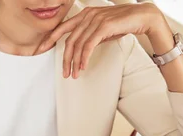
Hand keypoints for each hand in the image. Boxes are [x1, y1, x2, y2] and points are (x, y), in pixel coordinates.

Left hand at [37, 3, 164, 78]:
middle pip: (69, 40)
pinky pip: (88, 46)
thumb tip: (83, 49)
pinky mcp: (103, 27)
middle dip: (64, 58)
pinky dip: (83, 58)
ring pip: (78, 45)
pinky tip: (82, 67)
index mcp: (85, 14)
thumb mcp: (103, 30)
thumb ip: (91, 36)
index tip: (41, 50)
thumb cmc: (124, 23)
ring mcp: (95, 20)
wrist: (142, 17)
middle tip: (63, 73)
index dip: (50, 39)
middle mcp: (88, 15)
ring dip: (75, 62)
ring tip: (74, 75)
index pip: (62, 27)